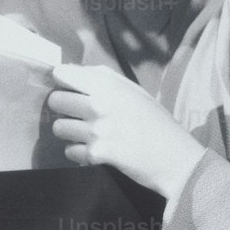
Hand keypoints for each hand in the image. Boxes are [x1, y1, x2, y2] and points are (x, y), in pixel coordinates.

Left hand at [47, 63, 205, 197]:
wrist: (174, 157)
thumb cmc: (155, 121)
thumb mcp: (133, 91)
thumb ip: (103, 79)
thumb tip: (72, 72)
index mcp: (107, 85)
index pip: (63, 74)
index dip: (61, 81)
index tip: (67, 88)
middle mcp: (98, 105)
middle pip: (55, 101)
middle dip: (61, 107)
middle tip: (75, 114)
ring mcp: (95, 131)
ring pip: (58, 128)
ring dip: (68, 132)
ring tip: (84, 134)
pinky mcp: (96, 154)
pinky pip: (70, 151)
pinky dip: (78, 152)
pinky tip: (93, 150)